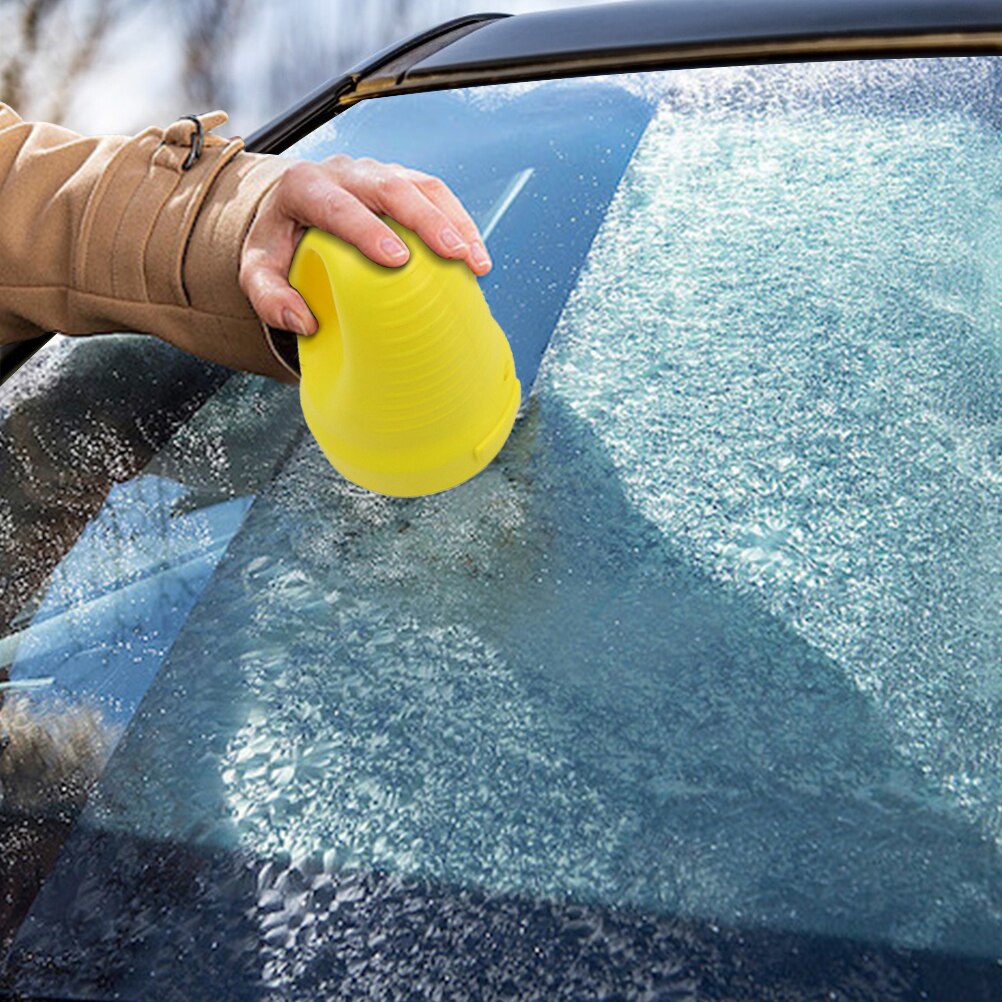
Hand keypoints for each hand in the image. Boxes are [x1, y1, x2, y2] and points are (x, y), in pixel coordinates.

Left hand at [238, 154, 491, 335]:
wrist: (288, 208)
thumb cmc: (276, 244)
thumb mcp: (257, 271)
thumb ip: (268, 297)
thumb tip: (304, 323)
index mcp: (304, 186)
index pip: (339, 205)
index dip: (368, 230)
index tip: (397, 260)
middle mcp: (344, 171)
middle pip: (391, 187)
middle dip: (427, 221)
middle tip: (455, 256)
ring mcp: (376, 172)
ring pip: (421, 186)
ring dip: (455, 222)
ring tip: (477, 262)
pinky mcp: (401, 179)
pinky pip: (436, 193)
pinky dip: (460, 222)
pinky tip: (476, 255)